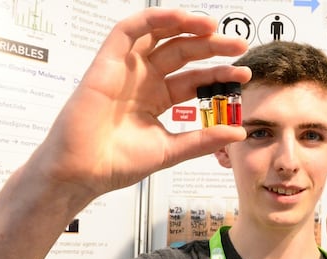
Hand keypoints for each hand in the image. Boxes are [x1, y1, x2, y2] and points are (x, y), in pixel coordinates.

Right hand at [30, 7, 251, 201]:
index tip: (243, 75)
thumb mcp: (170, 150)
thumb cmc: (117, 163)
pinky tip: (179, 19)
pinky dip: (154, 20)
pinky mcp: (106, 61)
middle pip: (183, 53)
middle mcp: (143, 80)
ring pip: (159, 35)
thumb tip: (239, 133)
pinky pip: (129, 31)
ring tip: (213, 27)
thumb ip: (203, 140)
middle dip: (212, 47)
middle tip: (239, 46)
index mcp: (158, 98)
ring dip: (186, 26)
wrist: (83, 172)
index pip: (194, 79)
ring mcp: (126, 69)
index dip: (219, 74)